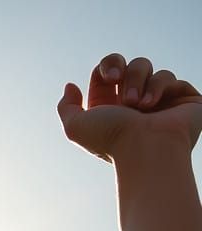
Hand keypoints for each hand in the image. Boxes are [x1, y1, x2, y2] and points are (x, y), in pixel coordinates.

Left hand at [57, 53, 201, 163]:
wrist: (145, 148)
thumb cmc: (111, 139)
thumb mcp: (76, 127)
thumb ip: (67, 106)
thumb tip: (70, 86)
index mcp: (110, 108)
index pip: (107, 73)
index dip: (107, 68)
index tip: (109, 78)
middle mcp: (133, 103)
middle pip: (127, 64)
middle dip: (122, 68)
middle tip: (118, 79)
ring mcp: (158, 100)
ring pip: (147, 68)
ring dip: (137, 81)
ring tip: (136, 105)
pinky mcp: (181, 98)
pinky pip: (168, 77)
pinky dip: (158, 87)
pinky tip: (151, 106)